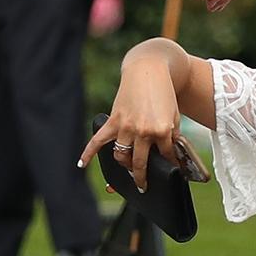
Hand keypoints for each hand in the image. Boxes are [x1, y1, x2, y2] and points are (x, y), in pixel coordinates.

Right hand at [78, 57, 180, 192]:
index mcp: (162, 130)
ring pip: (121, 156)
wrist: (149, 69)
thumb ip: (170, 137)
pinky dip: (89, 152)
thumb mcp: (174, 116)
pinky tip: (82, 164)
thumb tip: (168, 157)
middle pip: (140, 163)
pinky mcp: (114, 120)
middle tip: (143, 186)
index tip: (170, 173)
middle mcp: (143, 131)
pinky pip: (98, 140)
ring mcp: (127, 126)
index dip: (170, 165)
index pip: (166, 157)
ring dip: (124, 166)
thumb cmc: (164, 94)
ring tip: (127, 169)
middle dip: (142, 177)